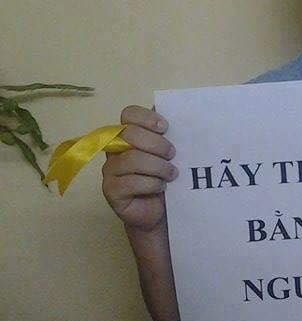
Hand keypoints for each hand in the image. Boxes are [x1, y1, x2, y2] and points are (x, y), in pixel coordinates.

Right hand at [101, 104, 177, 232]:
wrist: (158, 211)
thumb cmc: (163, 177)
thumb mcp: (168, 154)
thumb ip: (167, 134)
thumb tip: (172, 109)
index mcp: (127, 134)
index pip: (129, 114)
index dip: (147, 118)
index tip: (166, 128)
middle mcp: (114, 149)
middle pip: (129, 134)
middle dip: (156, 144)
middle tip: (173, 154)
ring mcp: (109, 170)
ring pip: (132, 159)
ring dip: (159, 166)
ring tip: (172, 174)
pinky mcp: (111, 191)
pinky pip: (131, 182)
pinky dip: (152, 183)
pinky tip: (161, 187)